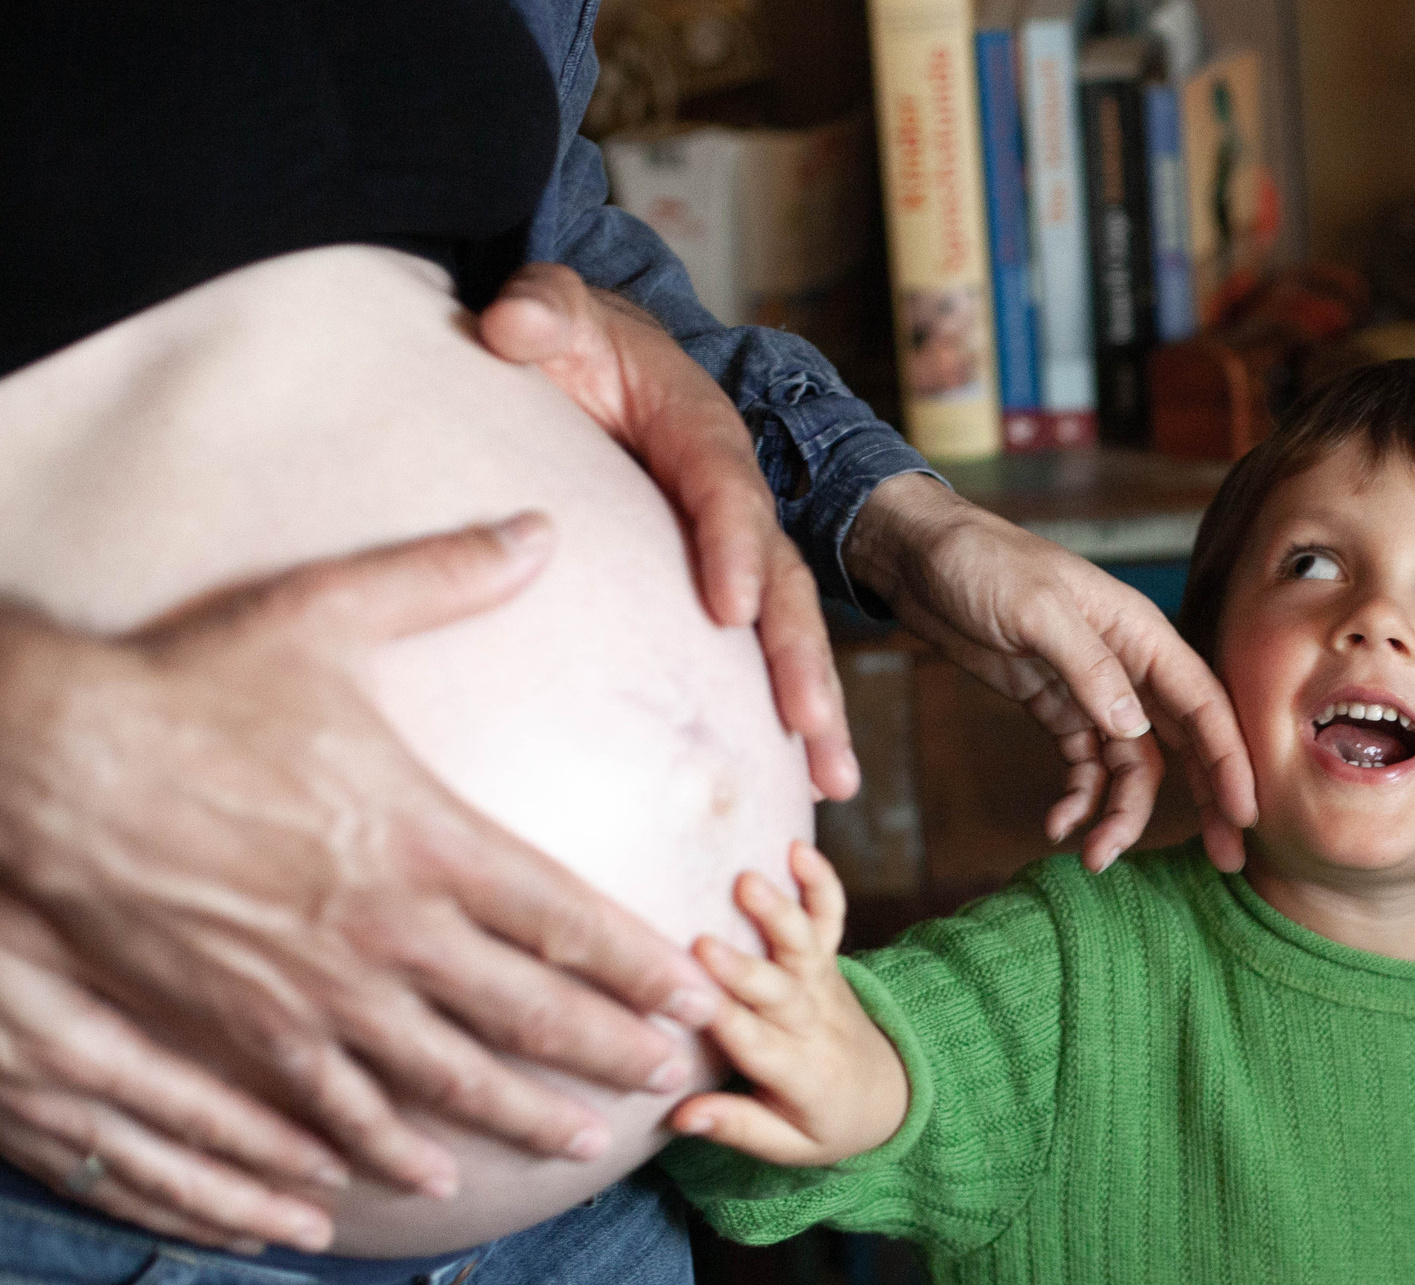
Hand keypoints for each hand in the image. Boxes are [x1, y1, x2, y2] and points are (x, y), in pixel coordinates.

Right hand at [0, 517, 720, 1212]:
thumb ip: (443, 576)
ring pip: (448, 1075)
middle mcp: (389, 928)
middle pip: (530, 1012)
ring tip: (583, 1141)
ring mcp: (319, 989)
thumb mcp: (321, 614)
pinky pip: (335, 1107)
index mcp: (426, 836)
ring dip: (524, 1112)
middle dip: (610, 1049)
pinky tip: (425, 1179)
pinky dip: (386, 1149)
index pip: (566, 918)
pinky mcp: (247, 1028)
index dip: (641, 964)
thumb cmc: (187, 686)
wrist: (50, 764)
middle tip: (673, 1080)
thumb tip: (537, 528)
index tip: (697, 992)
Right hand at [0, 890, 340, 1253]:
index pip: (186, 1104)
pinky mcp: (0, 1122)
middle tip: (329, 1227)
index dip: (266, 1141)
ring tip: (288, 1234)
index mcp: (66, 1034)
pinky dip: (150, 1211)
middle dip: (254, 1198)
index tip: (340, 1157)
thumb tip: (276, 972)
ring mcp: (13, 1109)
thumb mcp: (63, 904)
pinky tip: (209, 1224)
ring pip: (126, 1185)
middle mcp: (39, 1085)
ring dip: (212, 1216)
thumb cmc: (4, 890)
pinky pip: (83, 1183)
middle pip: (164, 1162)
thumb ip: (161, 943)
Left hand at [477, 263, 858, 800]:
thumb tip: (515, 327)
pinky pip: (756, 653)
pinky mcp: (715, 590)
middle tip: (808, 721)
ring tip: (833, 780)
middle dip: (798, 654)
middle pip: (782, 580)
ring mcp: (733, 550)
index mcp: (702, 433)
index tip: (728, 608)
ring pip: (786, 629)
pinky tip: (804, 780)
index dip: (734, 548)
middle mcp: (735, 498)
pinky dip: (785, 717)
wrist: (585, 362)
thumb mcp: (553, 307)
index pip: (726, 492)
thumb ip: (541, 307)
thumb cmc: (570, 340)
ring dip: (815, 705)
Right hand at [670, 842, 907, 1164]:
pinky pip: (831, 917)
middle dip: (742, 969)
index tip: (685, 1003)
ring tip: (748, 880)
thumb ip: (737, 1127)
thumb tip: (681, 1115)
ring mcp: (824, 984)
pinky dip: (821, 882)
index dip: (722, 1022)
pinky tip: (797, 846)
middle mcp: (811, 1022)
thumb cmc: (823, 1122)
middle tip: (701, 945)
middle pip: (777, 992)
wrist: (888, 1095)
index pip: (755, 1045)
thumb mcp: (787, 1145)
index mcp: (797, 1072)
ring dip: (778, 913)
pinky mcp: (830, 960)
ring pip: (803, 946)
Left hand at [844, 473, 1257, 871]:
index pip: (1202, 704)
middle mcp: (1127, 666)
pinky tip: (1057, 824)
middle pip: (1183, 742)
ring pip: (1131, 765)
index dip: (1229, 759)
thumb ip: (1088, 667)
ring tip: (1095, 857)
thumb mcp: (1035, 609)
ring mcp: (1091, 691)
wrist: (917, 554)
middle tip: (1224, 859)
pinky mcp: (1055, 708)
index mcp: (1140, 635)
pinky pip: (1083, 765)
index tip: (1244, 812)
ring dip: (1121, 813)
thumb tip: (1136, 728)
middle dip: (1204, 800)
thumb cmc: (981, 561)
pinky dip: (1078, 798)